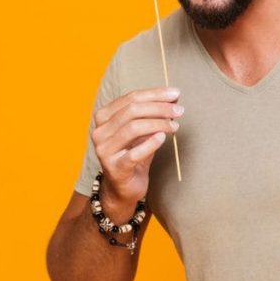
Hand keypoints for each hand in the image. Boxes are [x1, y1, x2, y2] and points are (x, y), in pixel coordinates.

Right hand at [90, 86, 182, 219]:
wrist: (124, 187)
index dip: (155, 94)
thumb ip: (153, 114)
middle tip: (179, 110)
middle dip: (159, 108)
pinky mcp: (115, 168)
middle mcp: (100, 132)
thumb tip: (174, 97)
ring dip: (159, 124)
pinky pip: (134, 153)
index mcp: (104, 117)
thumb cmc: (134, 154)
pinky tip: (163, 137)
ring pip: (133, 128)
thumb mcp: (142, 131)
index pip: (131, 98)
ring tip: (175, 126)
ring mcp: (105, 150)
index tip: (175, 94)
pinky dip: (151, 143)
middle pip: (132, 111)